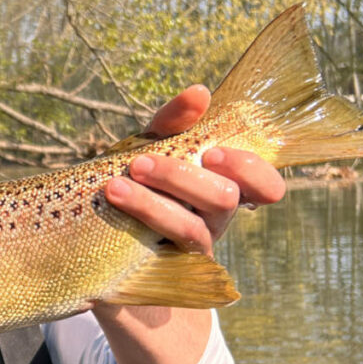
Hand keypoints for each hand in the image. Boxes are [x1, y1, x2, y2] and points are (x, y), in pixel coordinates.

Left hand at [105, 84, 285, 254]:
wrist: (96, 224)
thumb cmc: (137, 176)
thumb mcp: (152, 143)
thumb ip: (174, 120)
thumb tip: (200, 93)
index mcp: (225, 185)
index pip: (267, 187)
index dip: (252, 172)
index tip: (212, 153)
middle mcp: (217, 219)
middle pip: (224, 200)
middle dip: (181, 178)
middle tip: (139, 163)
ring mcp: (194, 247)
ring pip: (190, 229)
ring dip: (151, 205)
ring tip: (115, 186)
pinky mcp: (168, 270)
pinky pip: (161, 255)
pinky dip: (139, 226)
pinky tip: (114, 209)